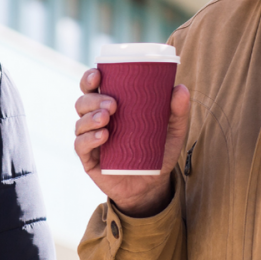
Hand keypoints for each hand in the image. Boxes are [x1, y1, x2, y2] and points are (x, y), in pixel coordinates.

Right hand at [73, 68, 189, 216]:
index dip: (90, 78)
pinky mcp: (89, 160)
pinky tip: (103, 136)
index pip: (93, 87)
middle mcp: (96, 120)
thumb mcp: (172, 131)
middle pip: (83, 102)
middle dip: (93, 98)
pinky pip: (80, 145)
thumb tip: (181, 89)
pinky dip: (89, 138)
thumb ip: (178, 111)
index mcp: (111, 107)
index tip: (99, 73)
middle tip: (113, 103)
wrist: (152, 186)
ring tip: (107, 118)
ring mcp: (90, 139)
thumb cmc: (157, 152)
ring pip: (80, 122)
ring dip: (90, 117)